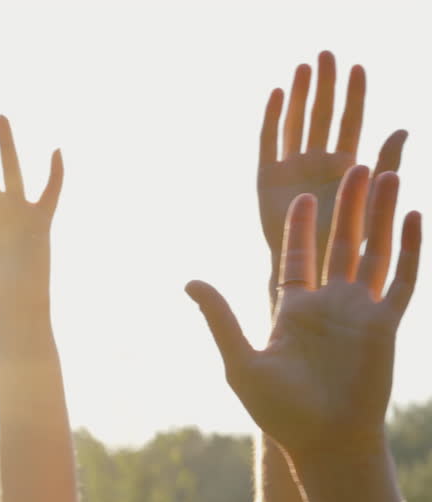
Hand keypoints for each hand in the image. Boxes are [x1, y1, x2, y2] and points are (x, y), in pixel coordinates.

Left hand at [188, 166, 419, 460]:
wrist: (324, 442)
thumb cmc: (278, 411)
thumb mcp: (240, 360)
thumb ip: (220, 317)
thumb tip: (188, 280)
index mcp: (292, 310)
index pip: (297, 258)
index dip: (300, 227)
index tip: (299, 194)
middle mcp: (328, 306)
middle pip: (340, 243)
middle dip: (347, 205)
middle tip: (355, 164)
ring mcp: (359, 313)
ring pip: (373, 251)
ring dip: (381, 214)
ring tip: (389, 173)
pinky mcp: (386, 325)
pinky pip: (401, 279)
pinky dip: (409, 247)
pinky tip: (416, 215)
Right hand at [257, 51, 405, 297]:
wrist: (310, 280)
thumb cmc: (345, 251)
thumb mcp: (375, 205)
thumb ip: (386, 163)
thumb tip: (403, 127)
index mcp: (345, 168)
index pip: (350, 123)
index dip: (354, 96)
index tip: (358, 66)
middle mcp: (316, 164)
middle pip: (321, 116)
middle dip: (324, 86)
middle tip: (327, 53)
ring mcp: (289, 171)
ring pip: (296, 124)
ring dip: (299, 95)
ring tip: (305, 66)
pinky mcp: (265, 181)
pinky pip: (269, 143)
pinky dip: (272, 118)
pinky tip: (277, 93)